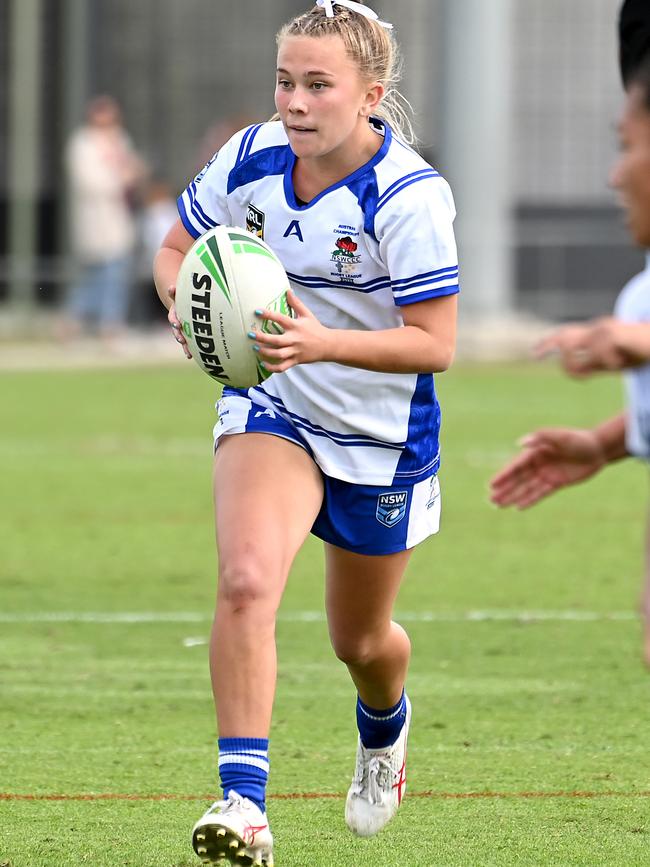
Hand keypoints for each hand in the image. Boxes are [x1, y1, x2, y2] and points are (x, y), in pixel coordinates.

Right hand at [167, 286, 191, 358]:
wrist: (182, 305)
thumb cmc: (182, 298)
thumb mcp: (180, 294)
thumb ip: (175, 292)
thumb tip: (172, 286)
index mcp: (175, 312)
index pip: (173, 316)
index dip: (174, 320)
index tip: (178, 323)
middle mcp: (176, 321)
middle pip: (176, 329)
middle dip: (178, 334)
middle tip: (181, 338)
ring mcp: (180, 329)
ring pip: (181, 337)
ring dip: (184, 345)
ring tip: (188, 352)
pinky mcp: (185, 334)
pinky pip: (186, 343)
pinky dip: (187, 349)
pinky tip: (190, 356)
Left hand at [249, 289, 332, 372]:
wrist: (328, 345)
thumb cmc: (316, 328)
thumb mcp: (307, 314)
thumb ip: (296, 303)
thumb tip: (287, 291)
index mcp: (296, 326)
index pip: (280, 319)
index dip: (268, 315)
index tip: (257, 312)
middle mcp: (294, 339)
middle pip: (276, 340)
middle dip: (262, 338)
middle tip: (250, 334)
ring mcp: (295, 351)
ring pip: (278, 354)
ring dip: (265, 352)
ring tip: (255, 348)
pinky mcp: (296, 361)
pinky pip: (282, 367)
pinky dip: (272, 367)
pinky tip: (263, 363)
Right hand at [489, 427, 606, 508]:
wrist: (598, 449)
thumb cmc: (578, 439)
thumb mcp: (560, 437)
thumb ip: (541, 438)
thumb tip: (520, 443)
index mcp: (536, 451)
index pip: (516, 466)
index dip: (503, 476)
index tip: (491, 484)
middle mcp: (539, 464)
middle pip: (518, 480)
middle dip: (504, 490)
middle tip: (490, 499)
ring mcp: (547, 474)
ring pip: (526, 488)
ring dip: (512, 496)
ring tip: (498, 505)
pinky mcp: (557, 483)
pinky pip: (540, 494)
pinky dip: (529, 500)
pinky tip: (518, 507)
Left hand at [534, 318, 638, 375]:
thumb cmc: (636, 351)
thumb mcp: (609, 361)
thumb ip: (592, 363)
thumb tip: (573, 370)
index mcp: (593, 334)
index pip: (565, 335)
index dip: (548, 343)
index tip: (535, 354)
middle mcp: (595, 328)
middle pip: (565, 337)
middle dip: (554, 350)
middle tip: (543, 359)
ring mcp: (604, 328)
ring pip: (582, 349)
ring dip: (593, 364)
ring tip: (614, 365)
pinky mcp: (614, 333)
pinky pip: (600, 352)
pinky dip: (610, 361)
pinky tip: (624, 360)